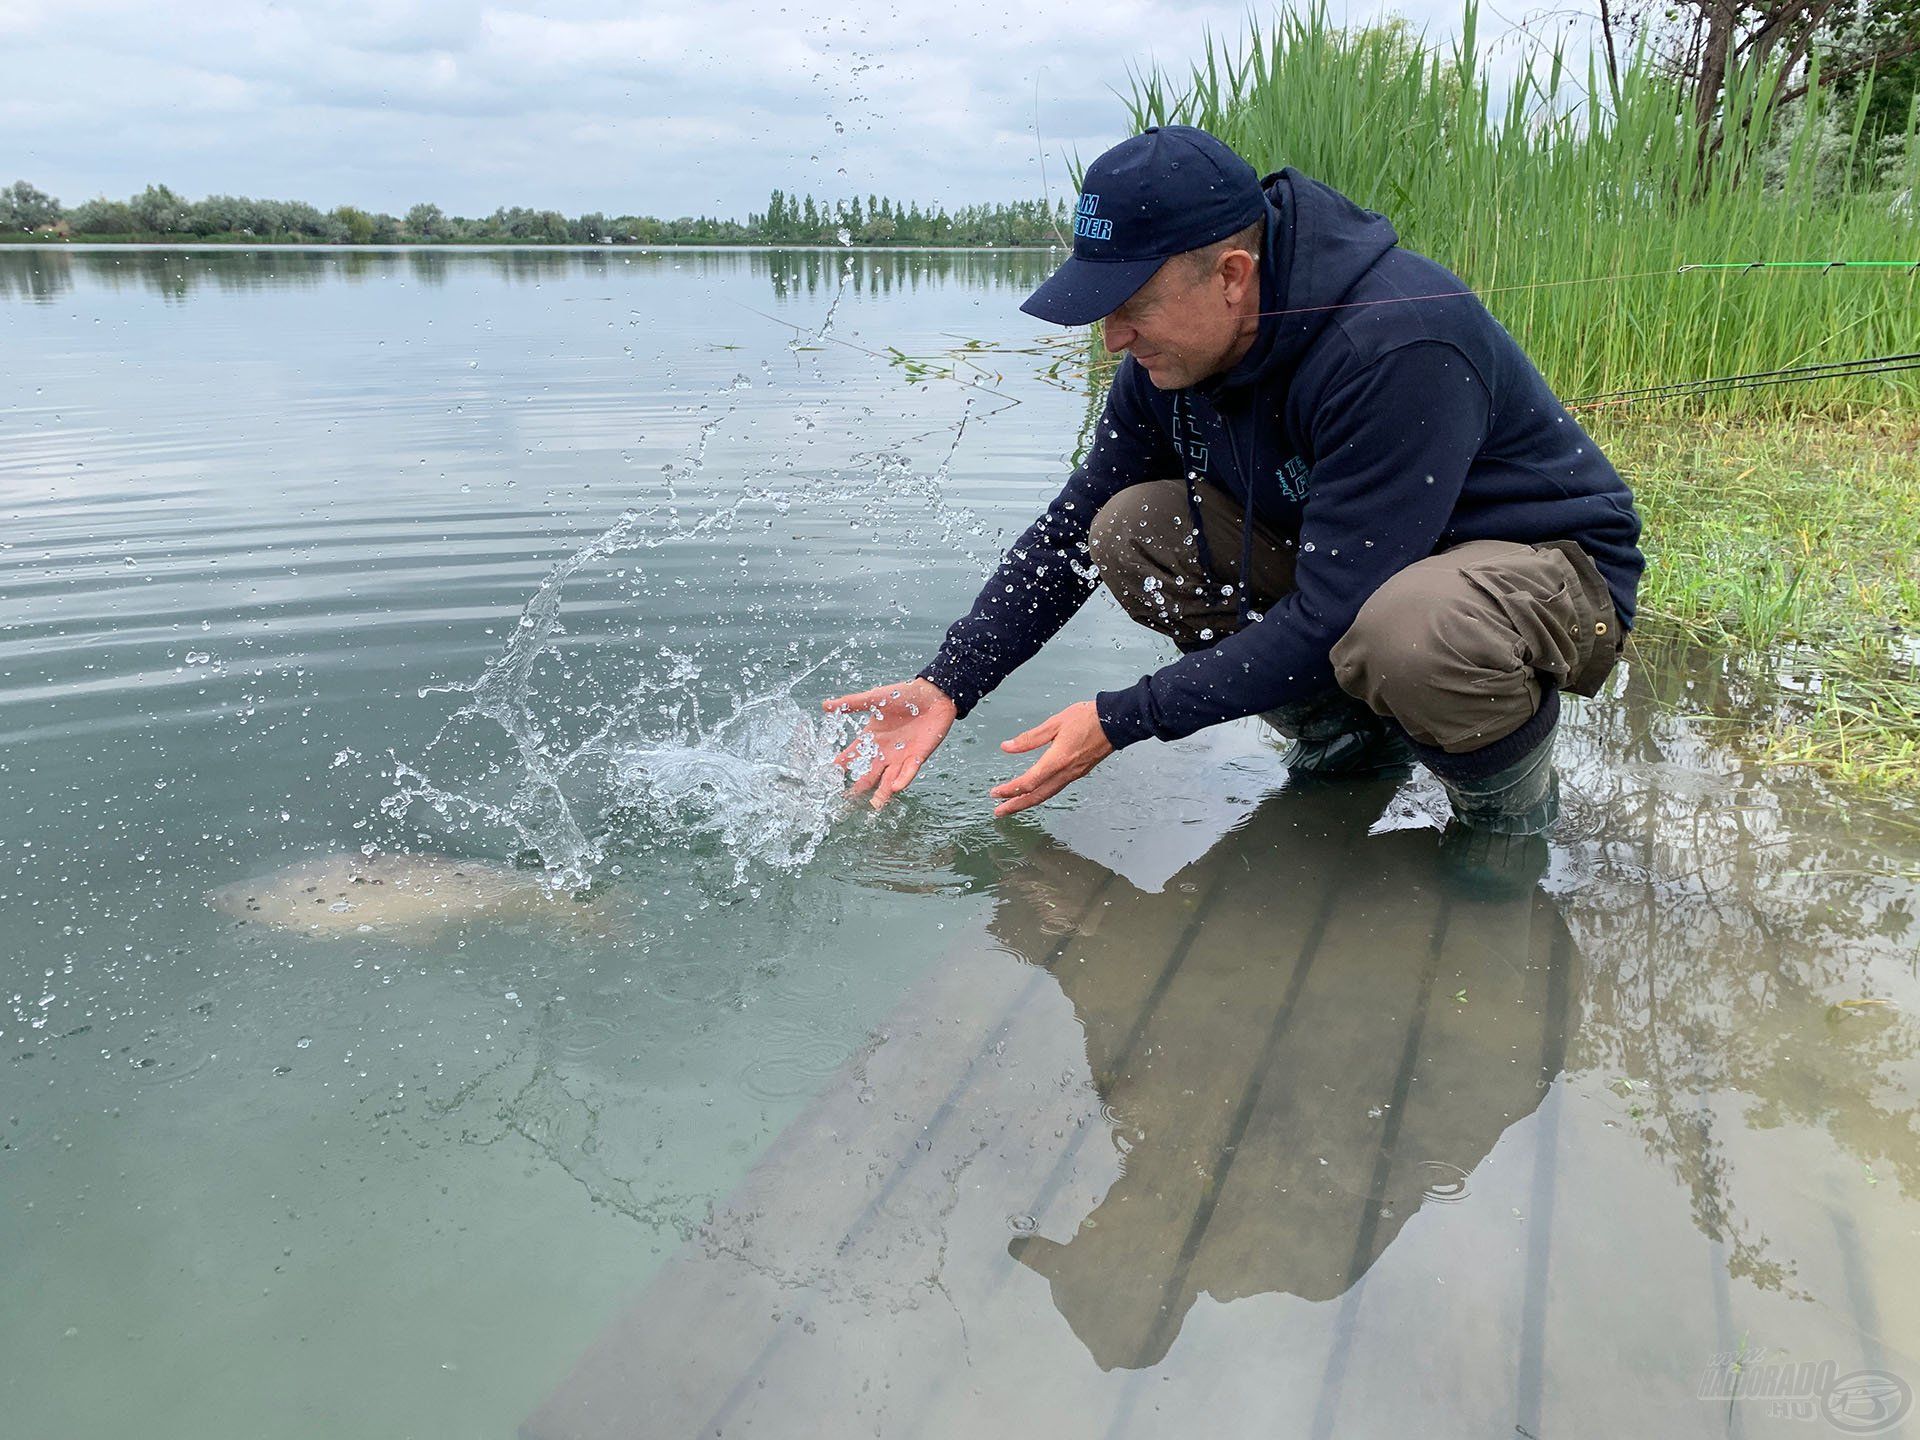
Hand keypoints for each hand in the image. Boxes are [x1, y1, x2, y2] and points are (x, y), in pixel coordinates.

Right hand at [821, 677, 956, 809]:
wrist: (932, 695)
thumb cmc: (903, 695)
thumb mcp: (874, 698)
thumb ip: (851, 703)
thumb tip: (825, 705)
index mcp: (871, 739)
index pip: (851, 756)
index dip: (839, 767)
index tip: (826, 778)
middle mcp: (883, 752)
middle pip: (867, 774)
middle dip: (857, 788)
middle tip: (846, 802)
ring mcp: (900, 757)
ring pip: (888, 780)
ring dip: (882, 793)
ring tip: (874, 805)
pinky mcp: (917, 757)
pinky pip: (909, 771)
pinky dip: (903, 779)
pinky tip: (895, 788)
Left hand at [990, 701, 1113, 817]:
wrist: (1116, 722)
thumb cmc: (1088, 718)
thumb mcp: (1054, 723)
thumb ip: (1030, 738)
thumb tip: (1007, 747)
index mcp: (1057, 760)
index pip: (1029, 782)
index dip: (1010, 790)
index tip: (995, 793)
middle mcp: (1066, 772)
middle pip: (1037, 796)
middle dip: (1016, 806)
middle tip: (999, 812)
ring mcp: (1074, 775)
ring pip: (1047, 794)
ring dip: (1028, 802)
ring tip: (1013, 806)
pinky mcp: (1079, 772)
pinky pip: (1056, 788)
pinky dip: (1041, 794)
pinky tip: (1035, 792)